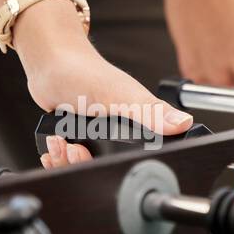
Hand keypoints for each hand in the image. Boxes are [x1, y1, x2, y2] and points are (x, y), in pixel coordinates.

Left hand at [10, 0, 193, 168]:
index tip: (104, 157)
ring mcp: (93, 139)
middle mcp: (116, 135)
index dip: (120, 168)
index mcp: (136, 126)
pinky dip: (57, 158)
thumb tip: (183, 123)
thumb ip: (151, 112)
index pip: (138, 161)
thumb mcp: (123, 95)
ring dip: (68, 161)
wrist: (50, 64)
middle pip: (105, 170)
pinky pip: (65, 163)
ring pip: (82, 169)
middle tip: (79, 149)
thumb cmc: (86, 72)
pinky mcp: (73, 140)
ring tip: (65, 143)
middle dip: (86, 164)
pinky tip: (57, 143)